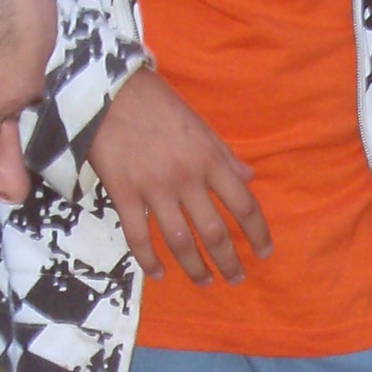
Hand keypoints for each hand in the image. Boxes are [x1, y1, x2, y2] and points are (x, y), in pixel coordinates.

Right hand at [87, 66, 271, 284]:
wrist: (107, 91)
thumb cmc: (156, 103)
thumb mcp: (199, 123)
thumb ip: (224, 154)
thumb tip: (249, 179)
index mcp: (209, 160)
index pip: (244, 205)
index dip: (258, 233)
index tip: (265, 252)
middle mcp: (186, 179)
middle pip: (214, 232)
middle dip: (229, 261)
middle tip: (236, 279)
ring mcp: (153, 189)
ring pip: (180, 241)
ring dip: (195, 267)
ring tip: (205, 281)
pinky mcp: (123, 194)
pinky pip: (139, 237)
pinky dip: (149, 260)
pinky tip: (159, 274)